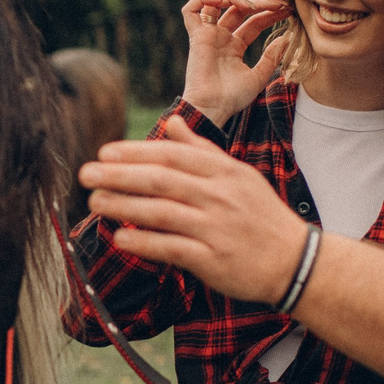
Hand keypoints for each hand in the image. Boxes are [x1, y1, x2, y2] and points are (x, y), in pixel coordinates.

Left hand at [81, 118, 308, 306]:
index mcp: (224, 172)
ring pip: (161, 212)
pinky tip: (120, 238)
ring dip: (123, 206)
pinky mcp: (213, 259)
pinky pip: (171, 248)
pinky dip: (144, 242)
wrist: (296, 261)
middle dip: (119, 175)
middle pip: (161, 180)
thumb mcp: (239, 176)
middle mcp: (219, 196)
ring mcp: (216, 228)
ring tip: (95, 202)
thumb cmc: (262, 217)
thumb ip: (202, 150)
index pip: (173, 155)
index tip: (105, 152)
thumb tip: (173, 122)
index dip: (136, 152)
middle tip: (87, 173)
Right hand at [177, 0, 291, 128]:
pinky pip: (190, 10)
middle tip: (278, 4)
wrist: (213, 107)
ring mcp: (208, 36)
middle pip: (239, 10)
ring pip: (216, 4)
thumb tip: (287, 38)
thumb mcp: (259, 76)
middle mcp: (221, 38)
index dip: (270, 14)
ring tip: (250, 6)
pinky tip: (220, 2)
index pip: (254, 23)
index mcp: (234, 47)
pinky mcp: (196, 36)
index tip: (287, 10)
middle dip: (260, 4)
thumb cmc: (233, 97)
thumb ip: (272, 57)